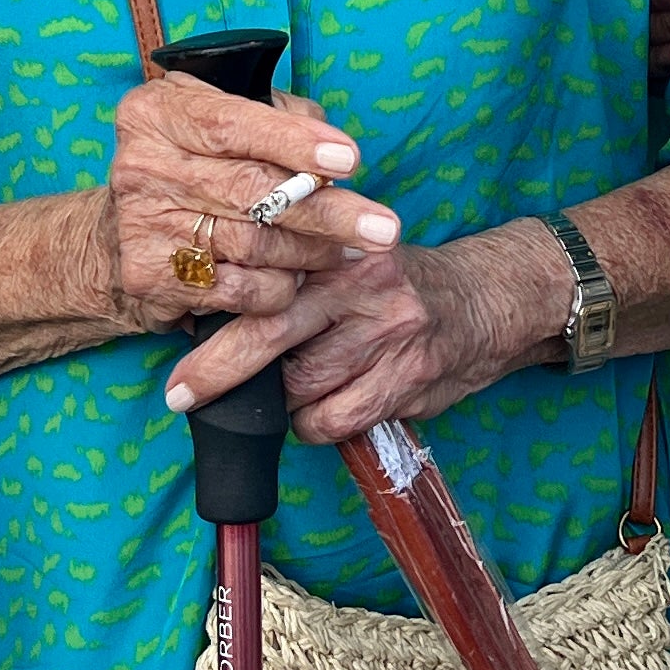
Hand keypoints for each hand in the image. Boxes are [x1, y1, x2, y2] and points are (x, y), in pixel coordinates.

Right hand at [98, 74, 401, 335]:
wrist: (133, 228)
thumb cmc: (201, 161)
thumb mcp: (227, 116)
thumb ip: (280, 117)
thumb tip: (334, 149)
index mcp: (158, 112)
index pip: (234, 124)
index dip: (295, 143)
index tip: (349, 160)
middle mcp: (141, 164)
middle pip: (251, 190)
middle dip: (327, 211)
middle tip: (383, 228)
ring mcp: (141, 224)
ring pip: (253, 245)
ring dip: (311, 253)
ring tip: (342, 251)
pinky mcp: (149, 277)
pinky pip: (239, 291)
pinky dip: (280, 289)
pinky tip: (296, 279)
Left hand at [167, 221, 562, 440]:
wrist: (490, 298)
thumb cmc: (397, 283)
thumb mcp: (348, 255)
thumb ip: (294, 272)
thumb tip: (212, 310)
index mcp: (336, 246)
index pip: (263, 278)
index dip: (216, 309)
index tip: (179, 328)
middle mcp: (362, 282)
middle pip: (271, 332)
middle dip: (219, 370)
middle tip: (181, 394)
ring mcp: (389, 332)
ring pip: (300, 387)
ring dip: (283, 400)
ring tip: (296, 386)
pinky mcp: (408, 377)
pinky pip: (334, 419)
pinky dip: (317, 424)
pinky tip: (328, 405)